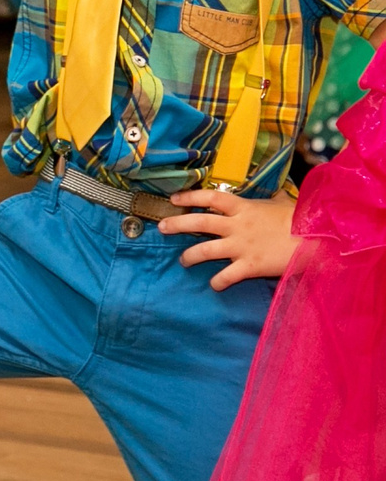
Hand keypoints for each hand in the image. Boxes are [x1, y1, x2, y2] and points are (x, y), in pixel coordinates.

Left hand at [161, 187, 299, 289]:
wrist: (319, 238)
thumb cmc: (302, 219)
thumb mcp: (281, 203)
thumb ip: (266, 201)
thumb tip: (267, 195)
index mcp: (243, 207)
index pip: (209, 198)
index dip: (189, 197)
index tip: (174, 199)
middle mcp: (237, 226)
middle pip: (198, 222)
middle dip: (176, 225)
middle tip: (161, 227)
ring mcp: (241, 246)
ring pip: (204, 250)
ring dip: (190, 256)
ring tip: (183, 260)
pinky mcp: (250, 265)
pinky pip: (226, 276)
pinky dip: (218, 281)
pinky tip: (214, 284)